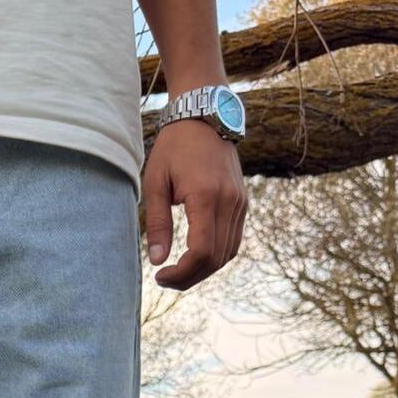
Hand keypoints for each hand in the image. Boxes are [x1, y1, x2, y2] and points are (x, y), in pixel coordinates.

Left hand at [142, 120, 245, 290]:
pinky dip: (216, 256)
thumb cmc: (174, 147)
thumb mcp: (155, 182)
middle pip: (216, 259)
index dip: (182, 273)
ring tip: (179, 272)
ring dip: (204, 270)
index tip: (160, 276)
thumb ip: (158, 223)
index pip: (202, 252)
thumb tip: (157, 261)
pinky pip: (233, 240)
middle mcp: (229, 202)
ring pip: (228, 253)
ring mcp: (240, 203)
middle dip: (190, 277)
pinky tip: (195, 257)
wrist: (205, 117)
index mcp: (206, 196)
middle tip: (165, 280)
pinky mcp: (242, 203)